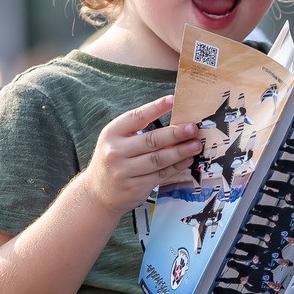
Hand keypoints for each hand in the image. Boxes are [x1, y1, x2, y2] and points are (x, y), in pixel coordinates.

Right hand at [81, 95, 201, 215]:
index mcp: (111, 134)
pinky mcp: (136, 187)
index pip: (136, 117)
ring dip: (180, 151)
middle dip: (175, 133)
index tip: (173, 100)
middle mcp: (116, 152)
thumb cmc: (113, 161)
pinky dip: (176, 167)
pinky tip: (187, 160)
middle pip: (151, 140)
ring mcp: (125, 171)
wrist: (98, 193)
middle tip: (192, 128)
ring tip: (195, 144)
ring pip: (158, 159)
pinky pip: (161, 175)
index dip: (155, 108)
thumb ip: (138, 131)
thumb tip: (173, 122)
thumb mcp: (116, 141)